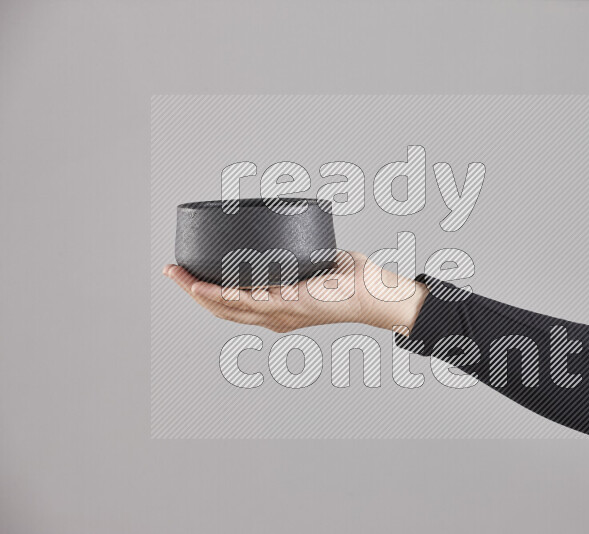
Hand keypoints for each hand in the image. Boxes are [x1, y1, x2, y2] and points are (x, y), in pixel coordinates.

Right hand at [163, 251, 428, 333]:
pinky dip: (225, 295)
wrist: (377, 295)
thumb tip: (290, 229)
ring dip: (198, 292)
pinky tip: (206, 286)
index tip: (186, 275)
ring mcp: (281, 314)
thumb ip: (299, 255)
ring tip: (177, 275)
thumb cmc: (352, 282)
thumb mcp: (316, 267)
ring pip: (228, 307)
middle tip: (170, 271)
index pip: (233, 307)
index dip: (205, 294)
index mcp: (277, 311)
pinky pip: (250, 301)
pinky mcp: (292, 304)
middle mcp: (274, 318)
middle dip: (191, 290)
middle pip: (221, 309)